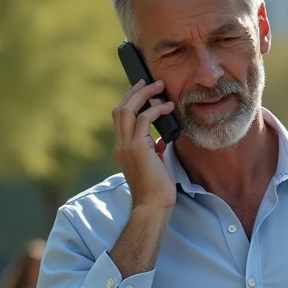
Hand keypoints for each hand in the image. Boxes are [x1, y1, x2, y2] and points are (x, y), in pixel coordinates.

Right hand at [112, 79, 175, 210]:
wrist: (153, 205)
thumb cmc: (157, 188)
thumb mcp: (155, 164)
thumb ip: (153, 149)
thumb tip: (160, 139)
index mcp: (122, 148)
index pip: (120, 117)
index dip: (130, 100)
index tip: (143, 90)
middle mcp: (120, 145)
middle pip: (120, 108)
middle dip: (135, 92)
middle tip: (151, 82)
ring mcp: (126, 146)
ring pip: (127, 110)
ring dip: (144, 95)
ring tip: (159, 88)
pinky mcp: (137, 149)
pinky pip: (143, 120)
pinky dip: (155, 110)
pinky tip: (168, 108)